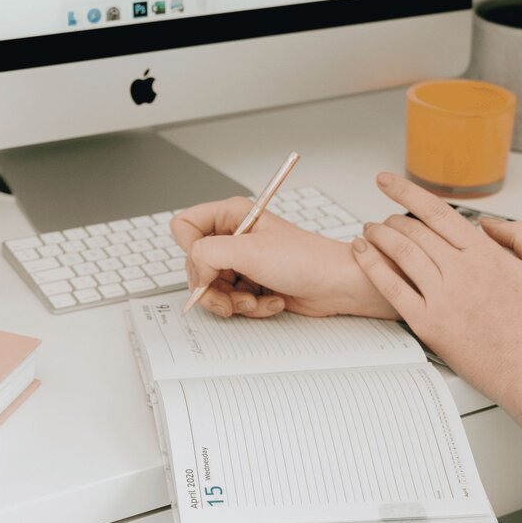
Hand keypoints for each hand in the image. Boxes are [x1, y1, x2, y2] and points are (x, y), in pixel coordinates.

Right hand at [171, 196, 396, 318]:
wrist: (336, 285)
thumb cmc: (305, 259)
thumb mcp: (249, 251)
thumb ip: (208, 253)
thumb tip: (193, 270)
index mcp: (231, 216)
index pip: (184, 227)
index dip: (191, 251)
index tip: (208, 266)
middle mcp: (234, 238)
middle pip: (195, 266)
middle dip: (214, 288)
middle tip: (234, 295)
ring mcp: (243, 262)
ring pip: (212, 289)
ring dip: (234, 302)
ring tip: (256, 299)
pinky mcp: (252, 284)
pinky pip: (232, 301)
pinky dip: (250, 307)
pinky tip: (272, 300)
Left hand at [351, 173, 521, 404]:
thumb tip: (489, 223)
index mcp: (485, 254)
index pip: (436, 212)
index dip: (407, 192)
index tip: (388, 182)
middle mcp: (460, 271)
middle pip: (414, 231)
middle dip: (393, 219)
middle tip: (384, 218)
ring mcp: (441, 297)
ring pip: (400, 253)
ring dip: (379, 236)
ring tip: (369, 230)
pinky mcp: (428, 323)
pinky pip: (392, 288)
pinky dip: (372, 266)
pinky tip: (361, 253)